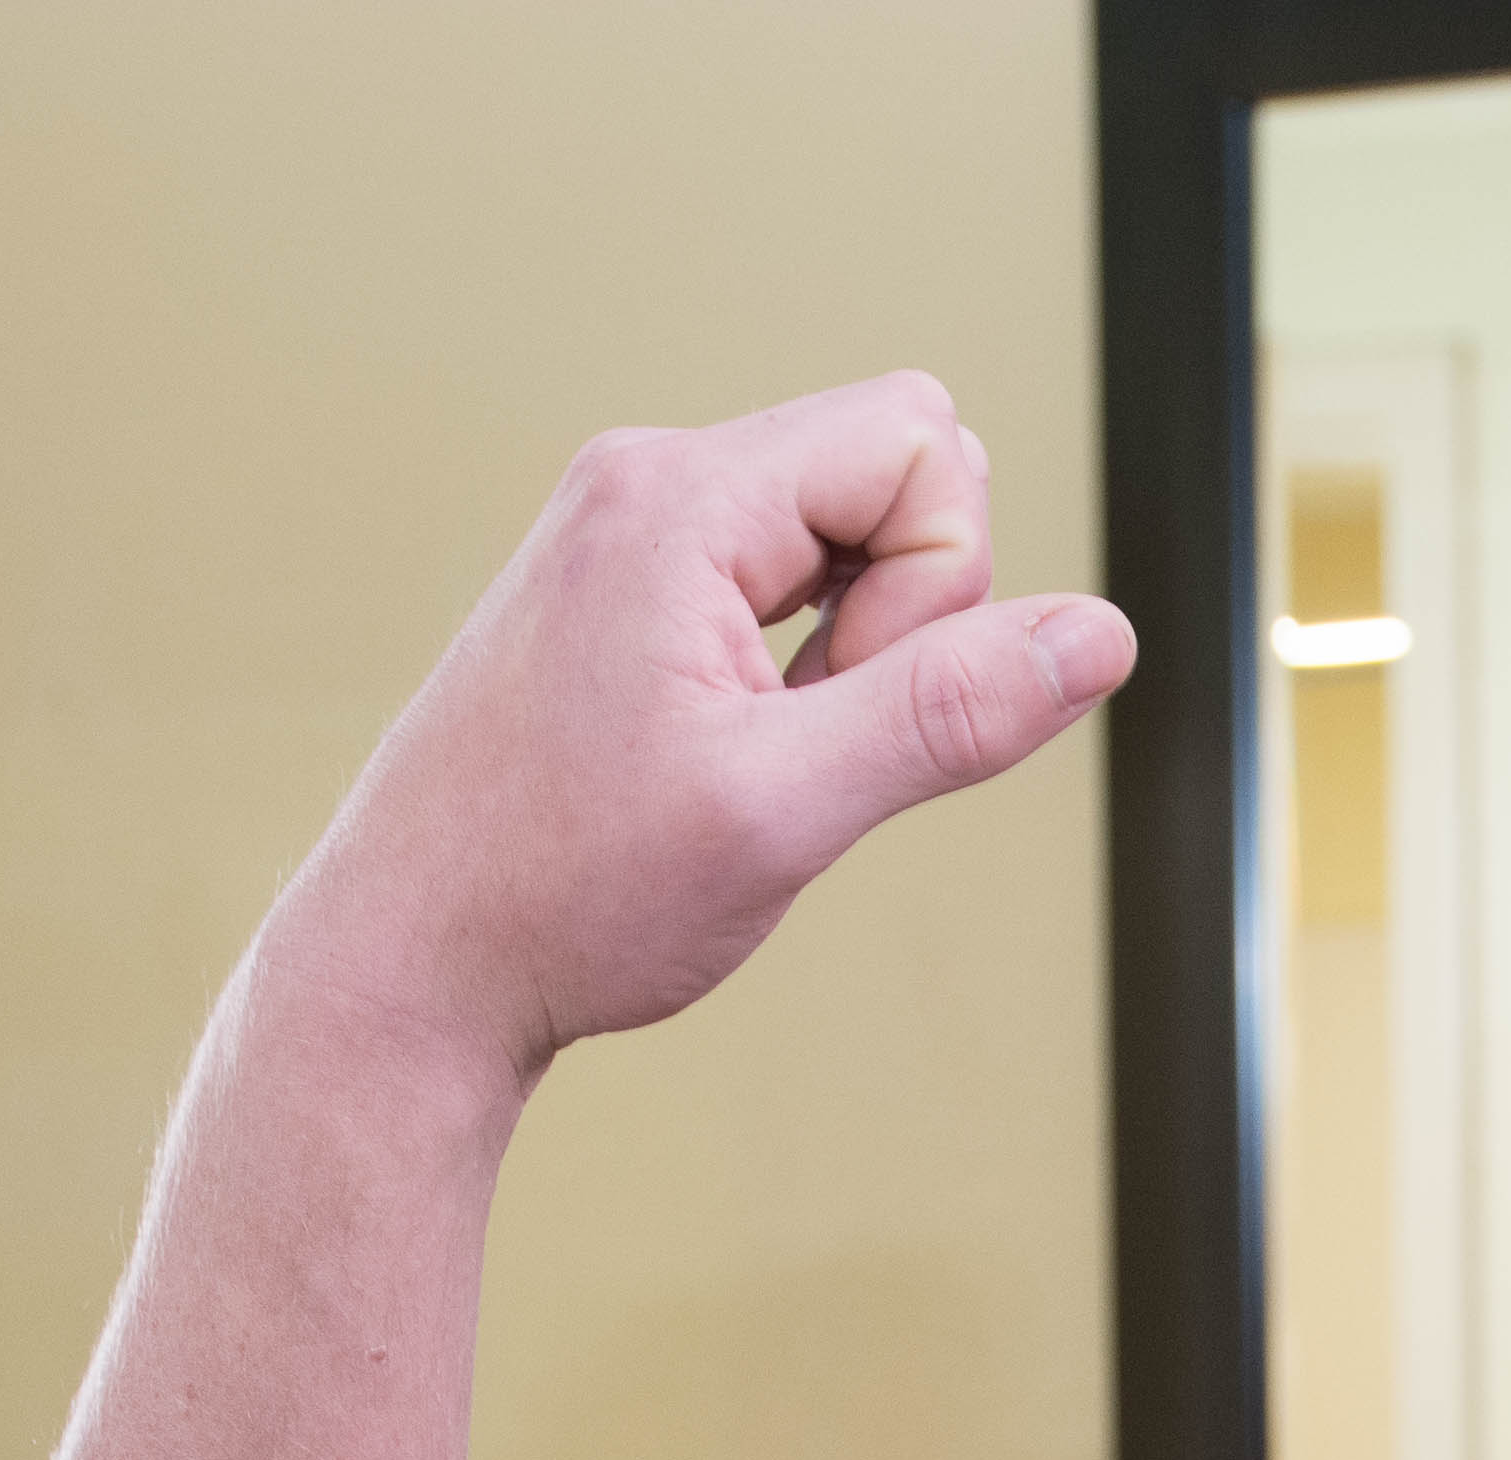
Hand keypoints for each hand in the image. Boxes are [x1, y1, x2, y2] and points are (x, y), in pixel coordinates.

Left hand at [269, 370, 1134, 1072]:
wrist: (411, 963)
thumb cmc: (562, 894)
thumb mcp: (784, 813)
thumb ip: (950, 713)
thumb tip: (1099, 638)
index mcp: (675, 498)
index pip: (923, 445)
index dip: (938, 589)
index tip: (841, 706)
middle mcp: (646, 482)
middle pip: (896, 466)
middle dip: (907, 607)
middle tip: (801, 733)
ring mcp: (631, 532)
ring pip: (847, 528)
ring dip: (853, 649)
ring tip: (756, 753)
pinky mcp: (629, 589)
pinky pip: (786, 576)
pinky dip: (800, 667)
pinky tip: (734, 750)